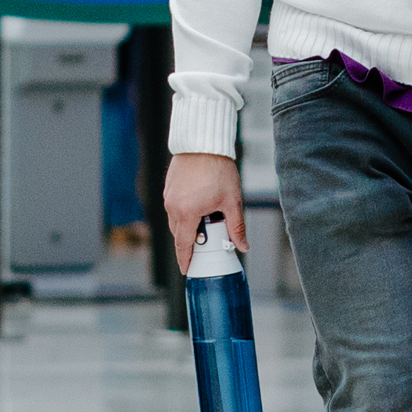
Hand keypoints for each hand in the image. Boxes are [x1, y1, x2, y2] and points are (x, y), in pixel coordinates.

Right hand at [162, 148, 245, 269]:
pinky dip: (183, 213)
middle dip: (190, 243)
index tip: (186, 269)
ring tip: (205, 223)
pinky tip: (198, 206)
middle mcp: (173, 206)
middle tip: (204, 246)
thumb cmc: (218, 168)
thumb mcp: (231, 201)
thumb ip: (236, 226)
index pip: (184, 245)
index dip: (185, 259)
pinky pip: (173, 207)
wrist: (203, 142)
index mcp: (188, 213)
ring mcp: (169, 196)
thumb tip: (242, 245)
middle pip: (179, 234)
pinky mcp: (168, 187)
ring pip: (175, 221)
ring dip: (187, 227)